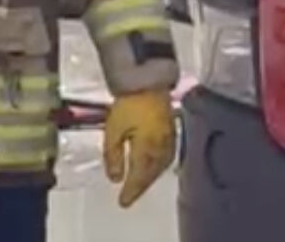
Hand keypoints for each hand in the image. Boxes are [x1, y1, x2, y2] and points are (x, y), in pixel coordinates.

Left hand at [102, 89, 178, 209]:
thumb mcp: (114, 129)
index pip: (138, 178)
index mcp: (146, 150)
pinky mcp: (172, 132)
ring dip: (149, 179)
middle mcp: (160, 149)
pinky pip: (166, 158)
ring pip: (159, 168)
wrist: (149, 80)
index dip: (130, 192)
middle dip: (140, 188)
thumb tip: (114, 178)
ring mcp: (169, 141)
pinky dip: (158, 168)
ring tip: (139, 185)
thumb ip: (112, 155)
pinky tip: (153, 167)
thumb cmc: (129, 104)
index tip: (122, 203)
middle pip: (151, 175)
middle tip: (130, 197)